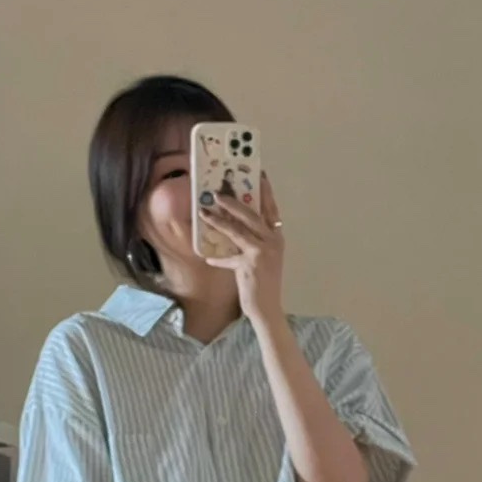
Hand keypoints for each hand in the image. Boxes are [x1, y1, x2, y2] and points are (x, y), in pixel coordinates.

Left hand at [198, 173, 284, 327]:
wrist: (268, 308)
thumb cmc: (263, 283)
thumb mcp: (262, 258)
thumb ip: (252, 241)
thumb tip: (232, 227)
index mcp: (277, 237)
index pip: (271, 208)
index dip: (265, 190)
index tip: (258, 174)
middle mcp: (273, 241)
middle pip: (252, 214)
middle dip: (234, 201)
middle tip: (218, 192)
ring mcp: (263, 252)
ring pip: (238, 231)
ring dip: (219, 221)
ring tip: (204, 211)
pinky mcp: (250, 264)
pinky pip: (229, 257)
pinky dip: (218, 259)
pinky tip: (209, 258)